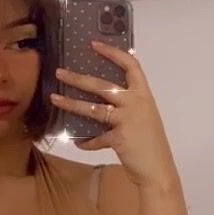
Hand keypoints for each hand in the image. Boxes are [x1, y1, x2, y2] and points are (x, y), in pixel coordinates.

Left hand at [50, 42, 178, 188]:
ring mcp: (128, 120)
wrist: (158, 170)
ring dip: (72, 103)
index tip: (94, 44)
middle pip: (103, 85)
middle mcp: (136, 103)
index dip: (112, 52)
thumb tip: (101, 99)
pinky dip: (86, 141)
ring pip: (94, 108)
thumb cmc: (150, 143)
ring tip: (55, 98)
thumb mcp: (143, 117)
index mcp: (143, 95)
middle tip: (60, 72)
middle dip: (79, 78)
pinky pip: (96, 138)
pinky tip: (78, 142)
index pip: (130, 65)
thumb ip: (126, 106)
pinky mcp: (119, 138)